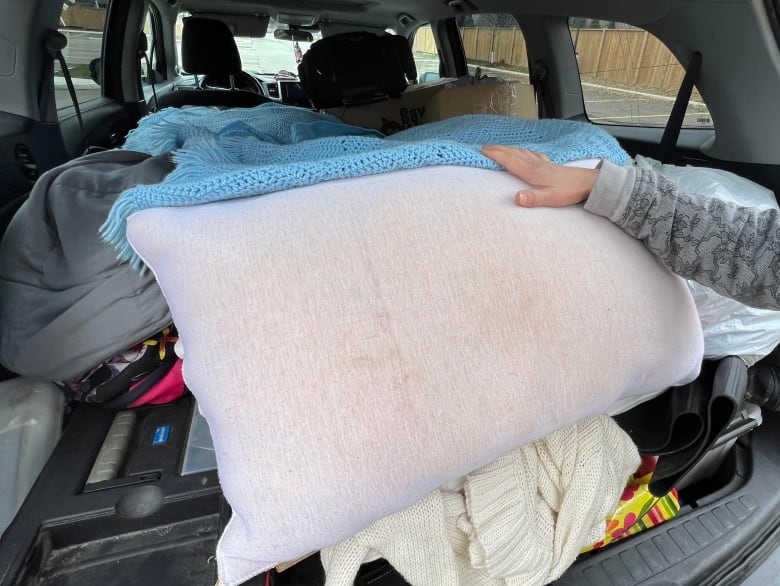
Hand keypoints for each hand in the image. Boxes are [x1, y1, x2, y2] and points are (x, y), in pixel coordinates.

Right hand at [481, 145, 599, 206]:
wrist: (587, 184)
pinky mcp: (549, 165)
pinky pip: (531, 154)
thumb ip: (532, 198)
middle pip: (513, 153)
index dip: (495, 154)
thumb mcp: (550, 198)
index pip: (509, 160)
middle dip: (498, 149)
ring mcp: (542, 163)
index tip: (482, 150)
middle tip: (484, 147)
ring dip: (508, 149)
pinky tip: (524, 151)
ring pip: (521, 152)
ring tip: (499, 147)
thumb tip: (516, 198)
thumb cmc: (569, 191)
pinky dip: (523, 151)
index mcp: (532, 171)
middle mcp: (535, 164)